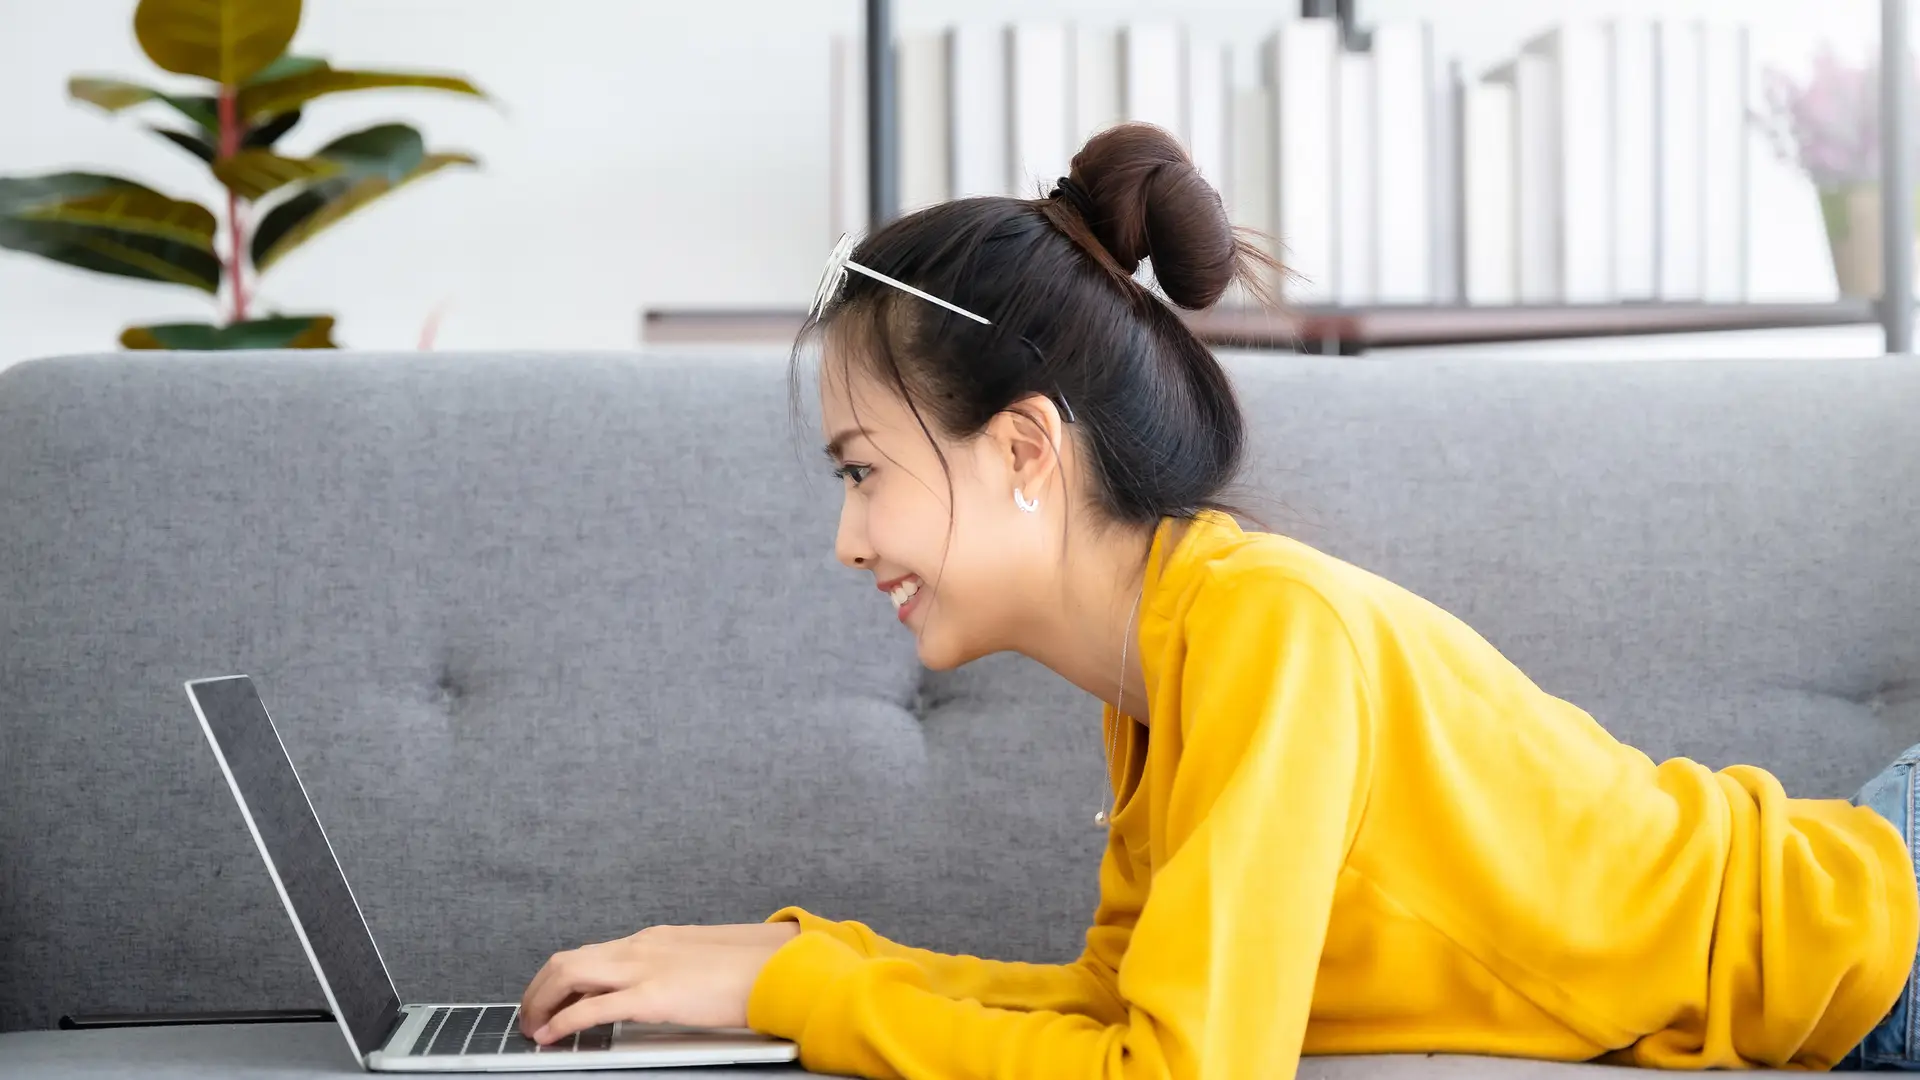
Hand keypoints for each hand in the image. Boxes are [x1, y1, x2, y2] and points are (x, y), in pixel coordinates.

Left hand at [518, 923, 800, 1043]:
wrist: (777, 967)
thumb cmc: (748, 968)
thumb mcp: (700, 962)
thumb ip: (672, 970)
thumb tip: (661, 988)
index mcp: (652, 939)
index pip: (590, 954)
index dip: (560, 979)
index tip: (549, 998)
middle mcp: (640, 947)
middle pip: (567, 960)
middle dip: (538, 989)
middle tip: (529, 1014)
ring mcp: (644, 968)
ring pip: (569, 974)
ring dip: (541, 1001)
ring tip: (533, 1027)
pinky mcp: (652, 996)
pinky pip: (592, 1007)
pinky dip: (564, 1022)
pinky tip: (552, 1035)